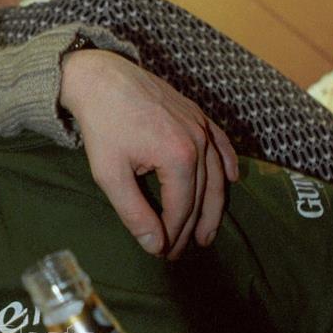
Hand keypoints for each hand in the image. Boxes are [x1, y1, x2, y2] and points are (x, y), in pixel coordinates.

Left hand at [59, 49, 237, 257]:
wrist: (100, 78)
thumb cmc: (102, 126)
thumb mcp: (110, 175)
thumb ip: (134, 213)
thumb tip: (155, 246)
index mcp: (178, 157)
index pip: (182, 209)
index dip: (172, 235)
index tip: (162, 254)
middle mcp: (198, 141)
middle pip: (202, 196)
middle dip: (191, 228)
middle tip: (181, 252)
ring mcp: (201, 125)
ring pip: (215, 175)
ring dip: (214, 207)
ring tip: (208, 233)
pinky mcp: (197, 114)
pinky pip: (222, 144)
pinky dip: (228, 164)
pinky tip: (232, 180)